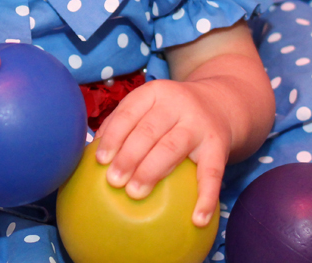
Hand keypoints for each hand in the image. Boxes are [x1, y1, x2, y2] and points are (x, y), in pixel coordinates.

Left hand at [93, 79, 230, 226]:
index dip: (113, 135)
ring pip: (173, 147)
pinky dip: (205, 198)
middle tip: (113, 181)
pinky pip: (212, 173)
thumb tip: (89, 152)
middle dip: (129, 156)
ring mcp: (200, 124)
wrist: (222, 103)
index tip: (100, 160)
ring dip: (152, 171)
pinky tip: (197, 220)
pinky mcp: (218, 145)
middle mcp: (178, 104)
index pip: (129, 112)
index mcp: (154, 93)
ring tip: (134, 193)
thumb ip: (122, 123)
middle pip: (149, 130)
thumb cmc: (171, 113)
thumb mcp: (150, 106)